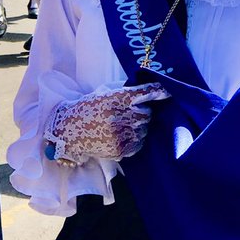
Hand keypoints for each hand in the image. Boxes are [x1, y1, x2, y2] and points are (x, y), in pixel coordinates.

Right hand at [44, 84, 171, 165]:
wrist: (69, 130)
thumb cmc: (89, 108)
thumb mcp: (105, 94)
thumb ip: (125, 93)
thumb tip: (150, 93)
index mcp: (117, 98)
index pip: (146, 92)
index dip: (160, 91)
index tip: (169, 90)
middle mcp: (121, 116)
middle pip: (147, 113)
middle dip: (142, 112)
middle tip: (129, 113)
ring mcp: (121, 134)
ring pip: (144, 129)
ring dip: (138, 126)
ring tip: (121, 125)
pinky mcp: (121, 149)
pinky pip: (139, 143)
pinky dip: (134, 139)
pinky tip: (120, 135)